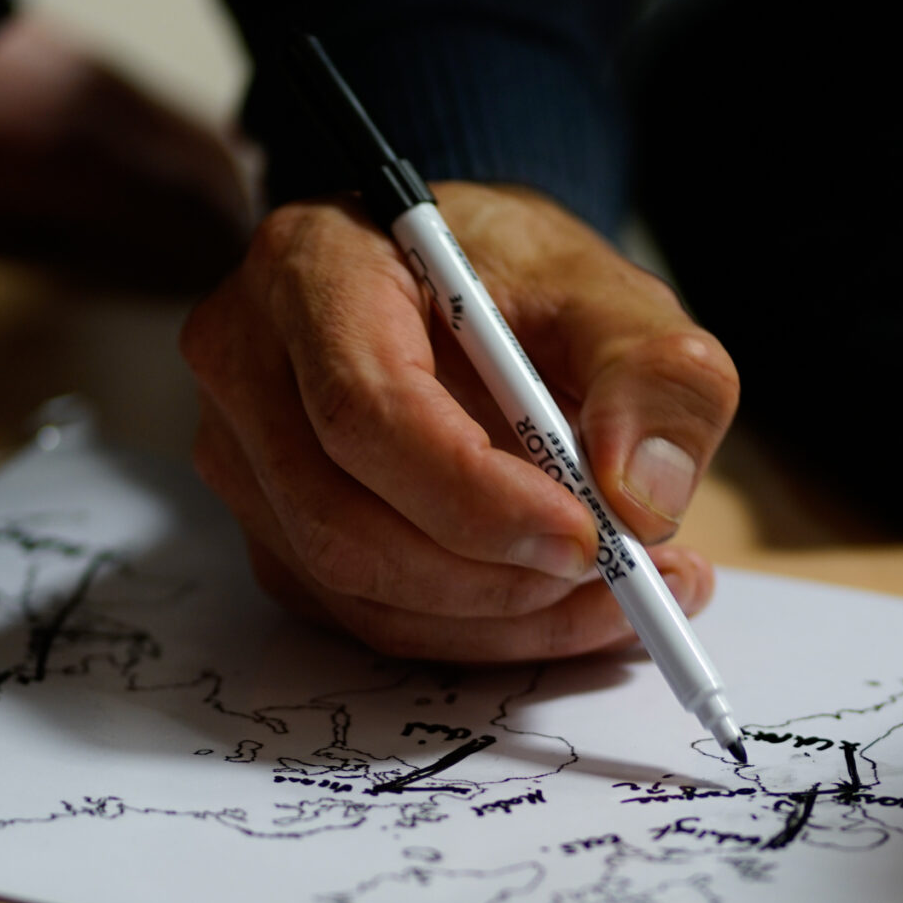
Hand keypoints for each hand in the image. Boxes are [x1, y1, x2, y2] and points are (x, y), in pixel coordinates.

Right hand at [182, 182, 739, 659]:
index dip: (476, 497)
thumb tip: (641, 496)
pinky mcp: (276, 533)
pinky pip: (369, 617)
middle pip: (344, 523)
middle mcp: (247, 367)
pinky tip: (570, 604)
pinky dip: (483, 632)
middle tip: (628, 581)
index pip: (364, 411)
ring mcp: (247, 461)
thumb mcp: (612, 294)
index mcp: (311, 270)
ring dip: (504, 622)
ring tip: (626, 595)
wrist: (467, 290)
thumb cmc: (522, 279)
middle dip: (499, 579)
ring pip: (358, 590)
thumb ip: (655, 375)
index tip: (587, 537)